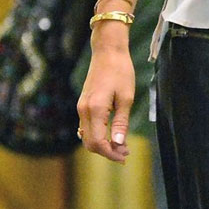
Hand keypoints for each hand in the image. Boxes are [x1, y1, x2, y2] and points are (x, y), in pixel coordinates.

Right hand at [77, 33, 135, 162]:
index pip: (98, 142)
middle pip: (90, 143)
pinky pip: (86, 127)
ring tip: (121, 146)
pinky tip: (111, 135)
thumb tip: (119, 144)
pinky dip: (97, 136)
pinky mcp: (83, 104)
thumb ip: (122, 122)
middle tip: (125, 154)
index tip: (125, 157)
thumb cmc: (120, 71)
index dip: (111, 153)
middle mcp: (84, 110)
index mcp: (95, 109)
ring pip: (87, 137)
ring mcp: (81, 107)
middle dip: (107, 152)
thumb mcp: (126, 98)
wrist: (107, 51)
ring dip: (102, 145)